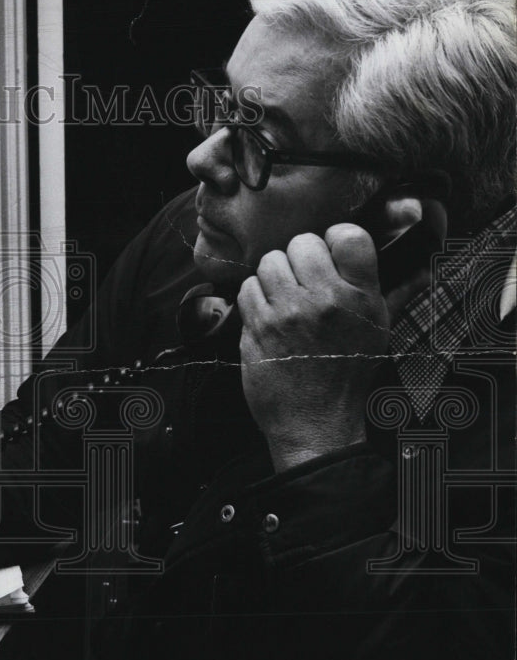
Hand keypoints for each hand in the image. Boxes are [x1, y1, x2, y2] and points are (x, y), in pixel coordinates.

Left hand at [237, 224, 389, 471]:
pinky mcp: (257, 327)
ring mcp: (287, 313)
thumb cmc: (349, 375)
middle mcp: (324, 301)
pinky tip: (267, 315)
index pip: (348, 235)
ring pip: (269, 261)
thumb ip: (389, 289)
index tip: (330, 252)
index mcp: (360, 298)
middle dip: (300, 258)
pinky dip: (254, 298)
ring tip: (284, 298)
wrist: (318, 424)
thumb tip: (413, 259)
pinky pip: (247, 288)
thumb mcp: (379, 330)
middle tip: (303, 280)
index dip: (334, 238)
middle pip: (301, 242)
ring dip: (274, 277)